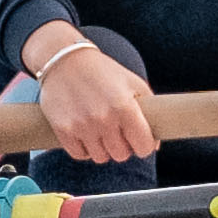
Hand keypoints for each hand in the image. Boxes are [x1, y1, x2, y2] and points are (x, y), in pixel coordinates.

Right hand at [36, 36, 159, 169]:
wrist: (65, 59)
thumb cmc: (104, 72)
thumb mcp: (134, 83)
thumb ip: (149, 112)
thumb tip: (155, 146)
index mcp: (125, 107)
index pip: (143, 147)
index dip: (144, 145)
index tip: (139, 140)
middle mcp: (103, 118)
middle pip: (121, 155)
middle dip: (123, 146)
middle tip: (118, 132)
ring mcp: (81, 125)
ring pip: (101, 157)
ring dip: (103, 148)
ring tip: (101, 130)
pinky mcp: (63, 129)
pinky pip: (80, 154)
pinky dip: (84, 148)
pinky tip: (86, 133)